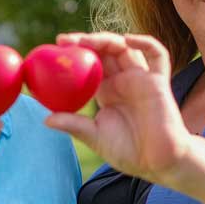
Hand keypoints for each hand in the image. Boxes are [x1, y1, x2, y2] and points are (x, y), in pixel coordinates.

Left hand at [43, 32, 191, 182]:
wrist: (159, 164)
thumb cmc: (129, 152)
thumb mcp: (95, 137)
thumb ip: (74, 125)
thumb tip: (46, 120)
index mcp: (108, 91)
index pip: (90, 64)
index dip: (75, 53)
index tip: (57, 48)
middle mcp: (124, 81)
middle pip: (105, 51)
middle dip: (86, 41)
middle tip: (65, 41)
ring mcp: (142, 79)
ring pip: (126, 48)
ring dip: (107, 39)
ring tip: (87, 41)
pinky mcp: (159, 82)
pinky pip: (158, 56)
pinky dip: (145, 42)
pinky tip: (128, 40)